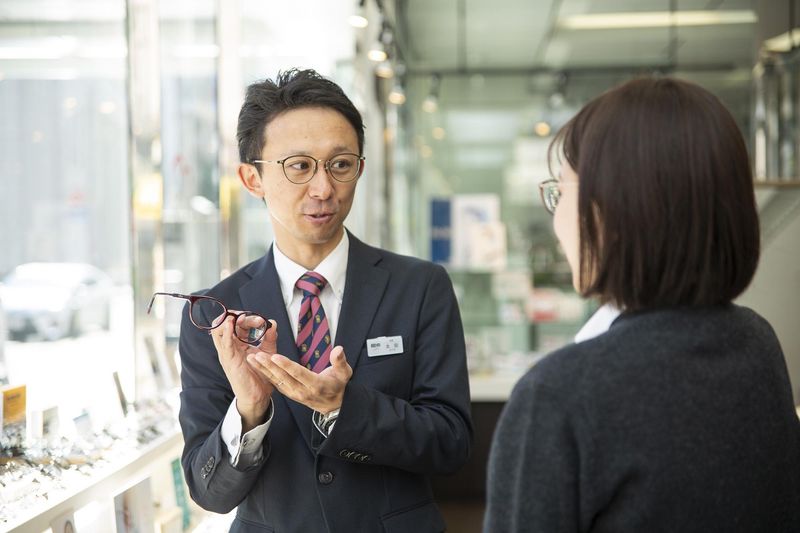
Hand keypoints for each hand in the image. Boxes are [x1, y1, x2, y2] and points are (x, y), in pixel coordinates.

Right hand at [210, 314, 277, 430]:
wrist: (259, 396)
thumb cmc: (261, 375)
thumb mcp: (267, 352)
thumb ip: (270, 338)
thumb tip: (272, 323)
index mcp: (238, 344)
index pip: (237, 323)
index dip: (248, 318)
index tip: (262, 321)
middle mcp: (230, 347)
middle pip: (226, 323)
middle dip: (239, 316)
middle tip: (255, 320)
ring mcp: (227, 353)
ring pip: (219, 331)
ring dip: (227, 320)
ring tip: (235, 315)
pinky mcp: (229, 360)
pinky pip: (224, 343)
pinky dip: (225, 331)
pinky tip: (229, 322)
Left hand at [246, 346, 352, 413]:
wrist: (334, 405)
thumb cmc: (338, 386)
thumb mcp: (345, 373)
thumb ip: (340, 361)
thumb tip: (339, 349)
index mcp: (316, 385)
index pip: (299, 374)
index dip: (287, 365)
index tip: (275, 356)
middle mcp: (303, 391)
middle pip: (284, 377)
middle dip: (269, 366)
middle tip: (257, 355)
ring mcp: (295, 394)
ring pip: (277, 381)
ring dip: (263, 370)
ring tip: (252, 359)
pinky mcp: (290, 394)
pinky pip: (276, 384)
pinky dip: (266, 375)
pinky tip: (257, 367)